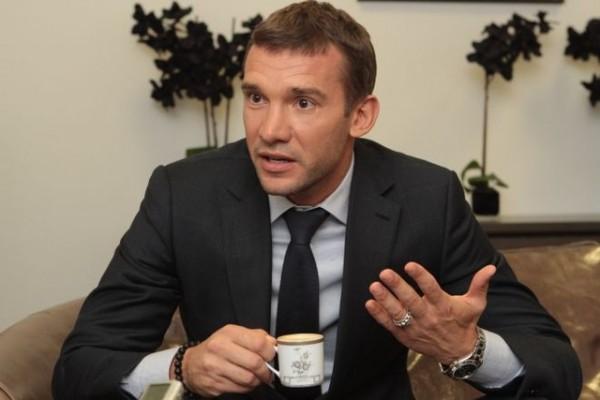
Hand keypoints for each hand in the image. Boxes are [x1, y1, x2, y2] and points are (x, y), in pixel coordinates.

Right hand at [174, 324, 276, 396]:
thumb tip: (272, 343)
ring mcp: (215, 367)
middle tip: (267, 372)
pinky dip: (247, 388)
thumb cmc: (215, 349)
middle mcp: (220, 348)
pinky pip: (239, 389)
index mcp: (229, 334)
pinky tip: (244, 382)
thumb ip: (254, 336)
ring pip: (248, 378)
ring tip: (257, 378)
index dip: (270, 352)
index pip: (258, 343)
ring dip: (257, 381)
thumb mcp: (233, 335)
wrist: (191, 364)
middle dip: (266, 370)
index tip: (271, 356)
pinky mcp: (213, 384)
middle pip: (255, 363)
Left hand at [365, 262, 495, 363]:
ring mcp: (416, 328)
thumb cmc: (464, 323)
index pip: (431, 289)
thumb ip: (480, 284)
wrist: (459, 352)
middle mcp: (429, 317)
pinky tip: (369, 304)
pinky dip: (379, 316)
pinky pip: (390, 326)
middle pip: (411, 301)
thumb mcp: (475, 304)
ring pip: (398, 313)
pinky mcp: (406, 337)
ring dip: (385, 300)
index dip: (420, 277)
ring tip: (374, 286)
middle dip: (397, 287)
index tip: (409, 265)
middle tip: (385, 273)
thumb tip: (491, 267)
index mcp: (444, 306)